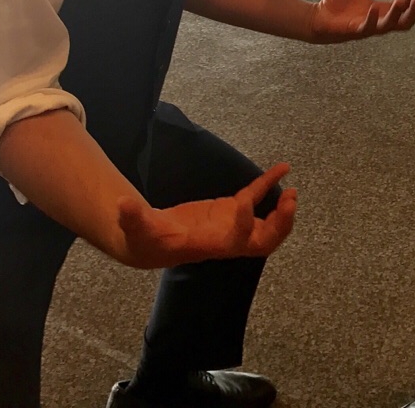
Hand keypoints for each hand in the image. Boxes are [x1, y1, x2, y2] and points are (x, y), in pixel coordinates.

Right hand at [116, 163, 298, 268]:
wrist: (150, 245)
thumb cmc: (145, 239)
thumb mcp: (137, 228)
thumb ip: (133, 217)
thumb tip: (121, 203)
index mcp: (210, 244)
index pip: (236, 240)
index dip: (245, 223)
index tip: (248, 202)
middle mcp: (227, 239)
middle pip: (263, 242)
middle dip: (280, 225)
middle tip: (290, 201)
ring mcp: (231, 226)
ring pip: (267, 228)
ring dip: (282, 213)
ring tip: (292, 191)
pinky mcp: (228, 211)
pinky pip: (254, 198)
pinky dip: (267, 185)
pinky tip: (281, 168)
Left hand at [309, 0, 414, 42]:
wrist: (318, 17)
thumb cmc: (337, 5)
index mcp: (382, 9)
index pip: (406, 5)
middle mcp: (379, 20)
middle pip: (406, 22)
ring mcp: (368, 27)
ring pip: (390, 26)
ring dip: (397, 15)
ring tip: (402, 0)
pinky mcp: (354, 30)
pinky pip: (367, 28)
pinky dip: (372, 20)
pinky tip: (373, 8)